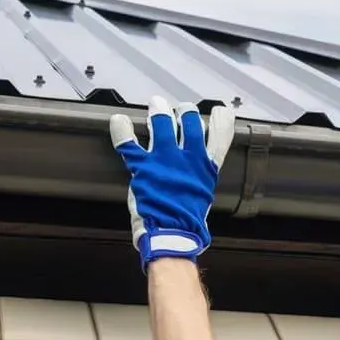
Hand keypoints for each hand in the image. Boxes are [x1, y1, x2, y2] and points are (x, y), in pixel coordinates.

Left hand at [109, 96, 234, 268]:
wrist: (172, 235)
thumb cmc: (188, 224)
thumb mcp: (202, 198)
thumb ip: (199, 180)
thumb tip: (196, 177)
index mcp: (205, 168)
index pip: (219, 137)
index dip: (221, 121)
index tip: (220, 110)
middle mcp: (188, 159)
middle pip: (190, 123)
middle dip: (186, 112)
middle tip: (181, 108)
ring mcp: (164, 161)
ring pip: (163, 125)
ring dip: (160, 113)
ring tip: (157, 104)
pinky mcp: (143, 168)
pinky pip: (129, 144)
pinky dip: (122, 130)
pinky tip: (118, 120)